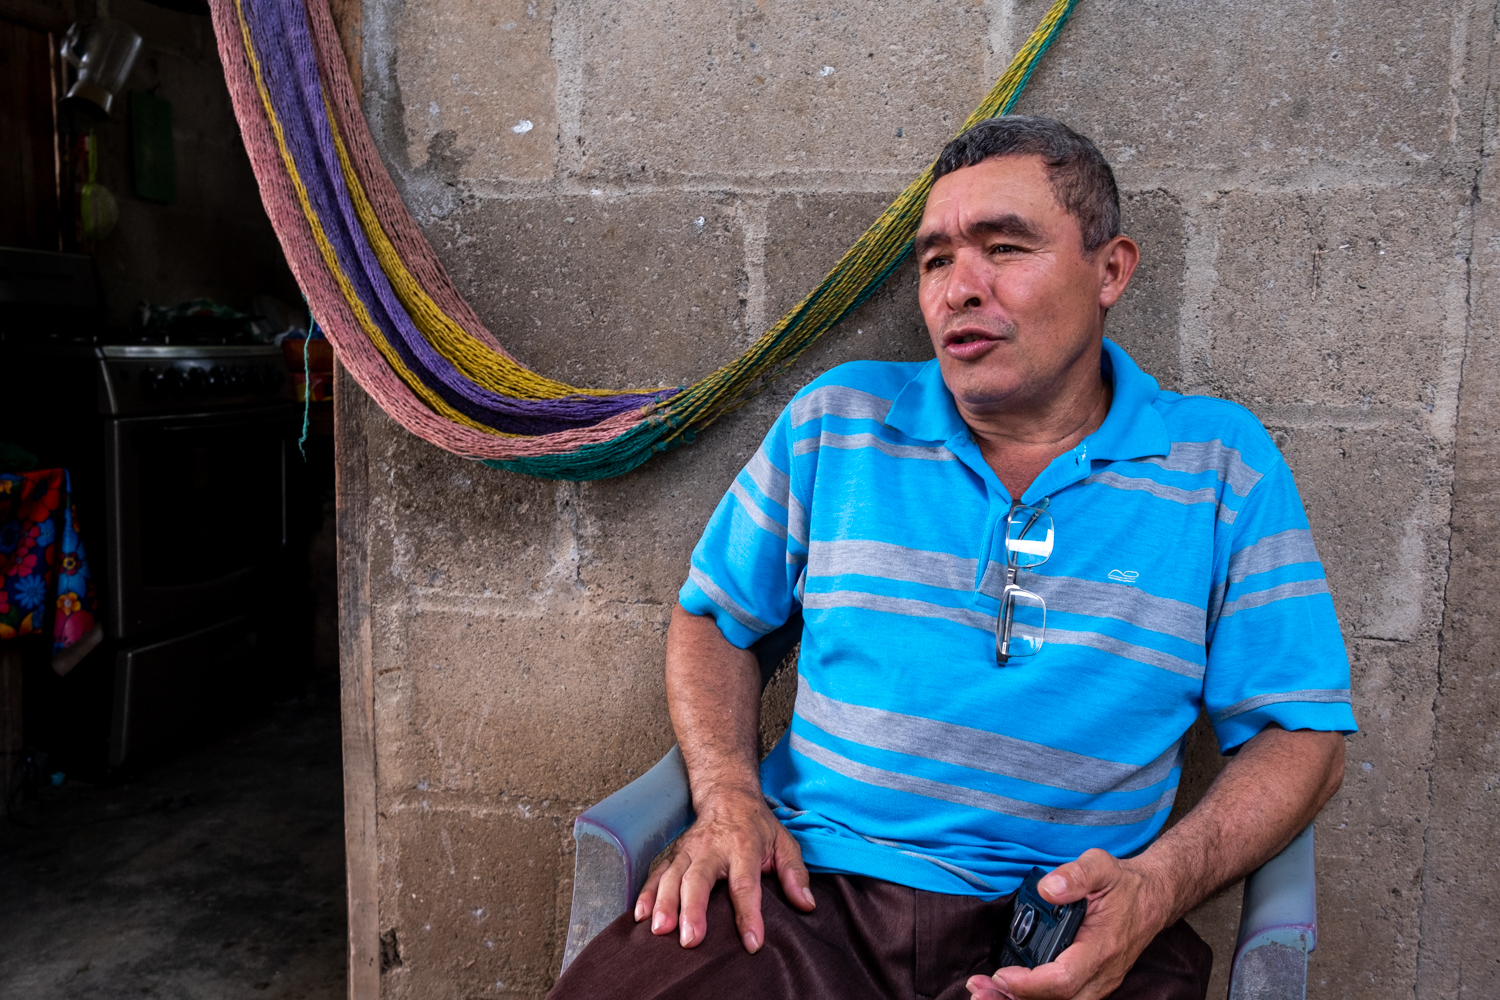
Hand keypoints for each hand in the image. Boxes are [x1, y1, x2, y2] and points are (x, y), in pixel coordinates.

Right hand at [633, 788, 814, 952]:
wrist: (727, 793)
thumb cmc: (757, 825)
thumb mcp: (784, 843)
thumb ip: (795, 874)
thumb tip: (807, 905)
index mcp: (744, 847)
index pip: (746, 884)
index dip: (749, 914)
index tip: (752, 942)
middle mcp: (712, 848)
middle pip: (700, 879)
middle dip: (693, 909)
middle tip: (690, 938)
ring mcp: (689, 850)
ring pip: (673, 876)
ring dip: (664, 903)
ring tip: (659, 930)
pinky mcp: (674, 854)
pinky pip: (657, 873)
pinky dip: (647, 893)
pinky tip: (640, 915)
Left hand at [966, 849, 1172, 999]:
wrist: (1151, 899)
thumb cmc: (1124, 885)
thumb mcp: (1101, 866)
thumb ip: (1076, 874)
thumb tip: (1048, 888)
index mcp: (1102, 947)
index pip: (1064, 979)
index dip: (1030, 984)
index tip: (1000, 974)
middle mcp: (1101, 974)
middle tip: (979, 990)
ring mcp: (1097, 983)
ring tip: (983, 993)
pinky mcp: (1090, 984)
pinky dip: (1031, 998)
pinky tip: (1004, 991)